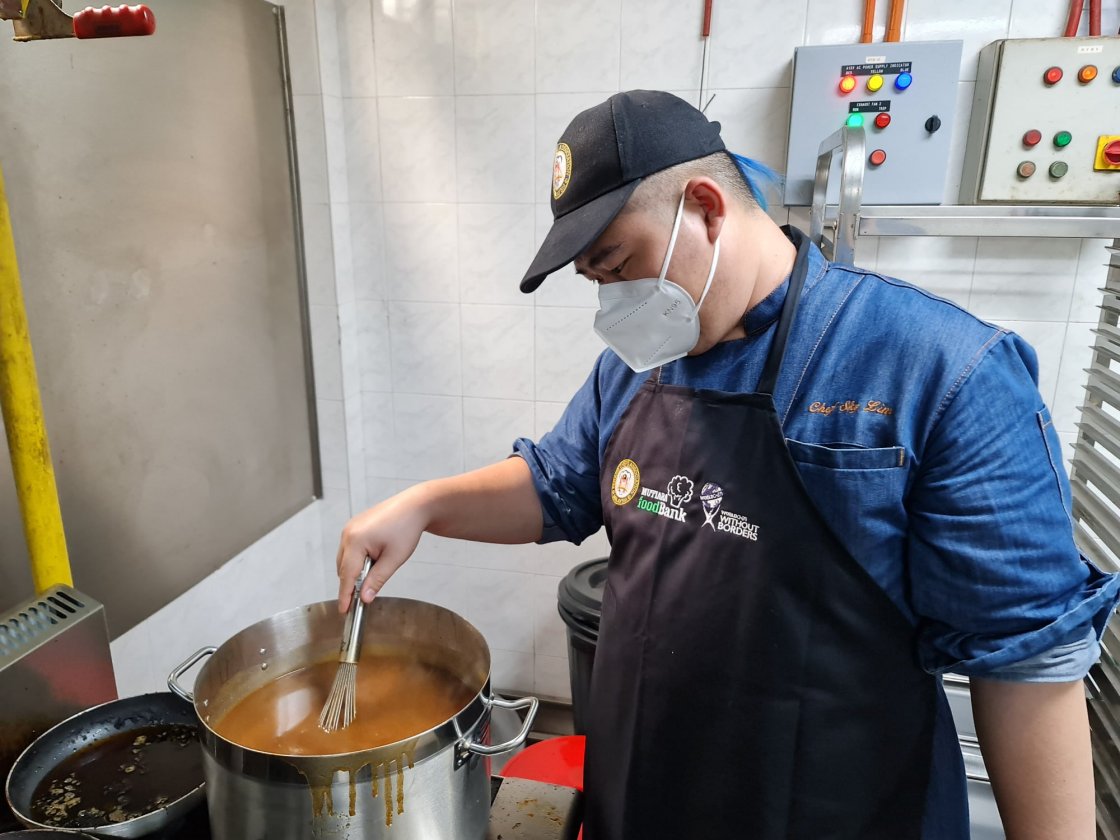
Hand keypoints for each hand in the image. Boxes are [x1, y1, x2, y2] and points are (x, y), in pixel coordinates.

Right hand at [336, 486, 429, 612]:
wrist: (414, 506)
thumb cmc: (407, 527)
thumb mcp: (394, 559)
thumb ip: (377, 580)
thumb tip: (365, 597)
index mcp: (355, 541)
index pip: (346, 575)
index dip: (345, 595)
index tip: (344, 610)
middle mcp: (348, 533)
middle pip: (343, 568)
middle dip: (352, 583)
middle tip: (366, 595)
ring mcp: (350, 528)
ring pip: (345, 559)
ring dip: (356, 570)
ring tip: (378, 568)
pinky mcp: (355, 526)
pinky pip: (350, 549)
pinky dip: (358, 559)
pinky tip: (374, 558)